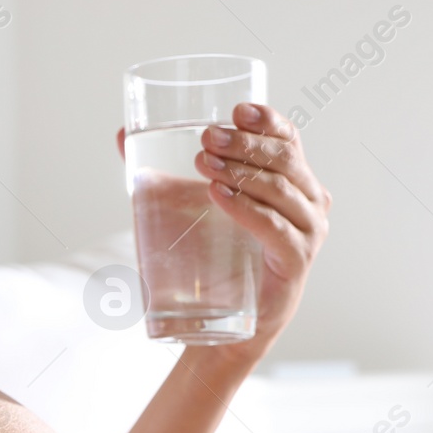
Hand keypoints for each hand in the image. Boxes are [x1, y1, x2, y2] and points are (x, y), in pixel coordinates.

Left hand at [118, 103, 329, 368]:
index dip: (266, 120)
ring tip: (203, 164)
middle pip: (284, 158)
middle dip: (244, 143)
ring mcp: (308, 232)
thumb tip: (123, 136)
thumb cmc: (214, 260)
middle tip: (206, 139)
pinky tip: (218, 197)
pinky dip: (247, 210)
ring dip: (242, 172)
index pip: (287, 139)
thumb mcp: (188, 208)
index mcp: (293, 180)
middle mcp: (309, 201)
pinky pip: (275, 228)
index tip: (235, 110)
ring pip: (280, 189)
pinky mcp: (297, 261)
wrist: (223, 323)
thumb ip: (159, 172)